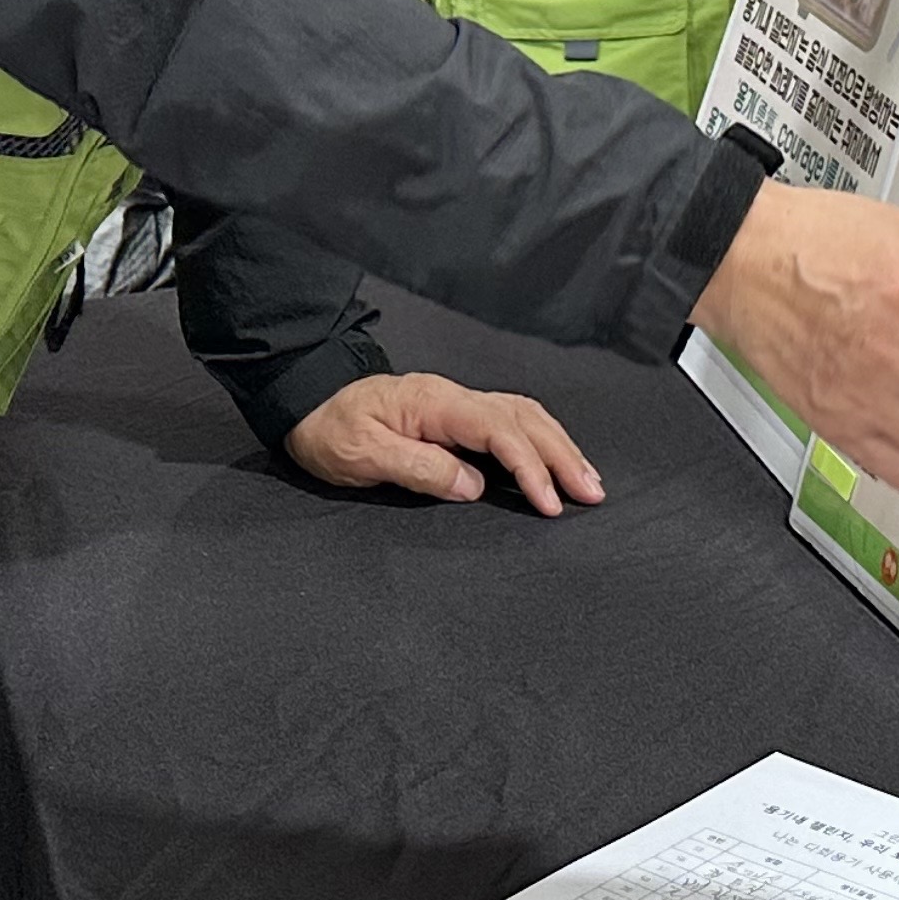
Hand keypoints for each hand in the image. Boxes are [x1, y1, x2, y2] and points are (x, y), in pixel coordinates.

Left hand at [283, 369, 605, 513]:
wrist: (306, 400)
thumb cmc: (329, 430)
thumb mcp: (362, 456)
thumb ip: (419, 468)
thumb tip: (474, 485)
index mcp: (434, 404)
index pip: (499, 430)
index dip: (530, 466)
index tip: (549, 502)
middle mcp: (453, 396)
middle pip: (524, 419)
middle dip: (562, 456)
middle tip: (592, 493)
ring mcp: (456, 403)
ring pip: (524, 415)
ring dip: (559, 446)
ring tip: (587, 479)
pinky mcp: (454, 415)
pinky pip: (511, 419)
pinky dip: (540, 438)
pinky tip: (555, 456)